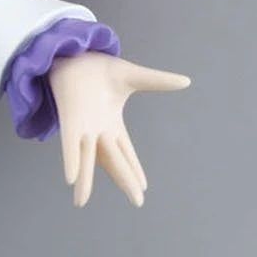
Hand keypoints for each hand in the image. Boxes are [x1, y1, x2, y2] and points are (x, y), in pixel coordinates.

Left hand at [48, 51, 189, 207]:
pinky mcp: (70, 119)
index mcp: (112, 123)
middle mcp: (98, 130)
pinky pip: (70, 145)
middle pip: (114, 161)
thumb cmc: (97, 68)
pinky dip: (72, 161)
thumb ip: (157, 81)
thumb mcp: (132, 76)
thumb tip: (187, 81)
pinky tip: (71, 179)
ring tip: (80, 202)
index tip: (143, 188)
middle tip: (138, 202)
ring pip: (87, 159)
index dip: (134, 170)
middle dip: (125, 181)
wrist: (74, 53)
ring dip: (85, 181)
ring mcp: (83, 127)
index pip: (126, 152)